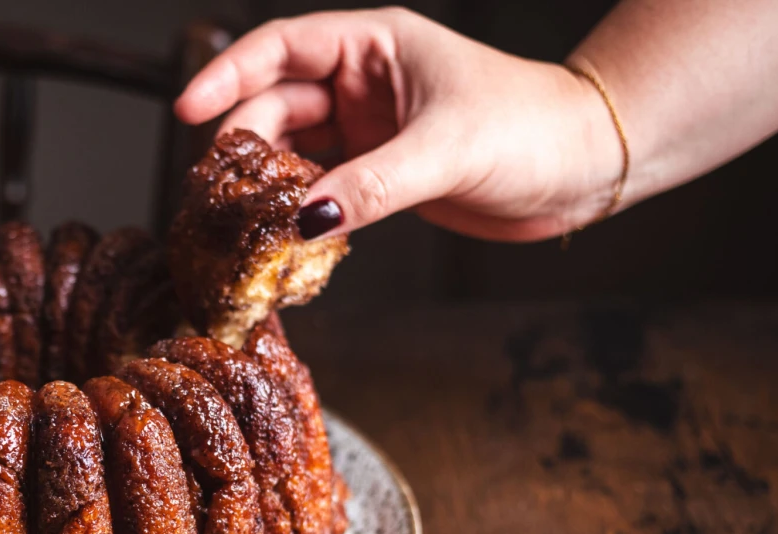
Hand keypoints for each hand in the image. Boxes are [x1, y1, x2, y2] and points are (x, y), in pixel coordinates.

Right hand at [174, 8, 623, 241]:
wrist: (588, 167)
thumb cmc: (535, 128)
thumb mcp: (446, 151)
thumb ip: (371, 186)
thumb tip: (303, 221)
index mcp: (376, 48)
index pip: (283, 48)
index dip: (229, 75)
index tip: (189, 108)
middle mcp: (364, 85)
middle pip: (276, 107)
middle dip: (244, 146)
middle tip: (217, 191)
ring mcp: (370, 132)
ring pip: (294, 154)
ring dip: (269, 187)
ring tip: (245, 223)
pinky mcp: (380, 176)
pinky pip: (322, 192)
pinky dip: (301, 215)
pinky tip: (287, 240)